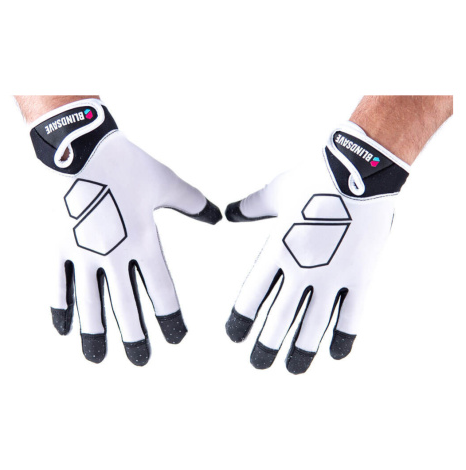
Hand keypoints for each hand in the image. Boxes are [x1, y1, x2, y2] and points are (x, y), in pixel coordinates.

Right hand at [29, 99, 221, 364]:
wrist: (84, 147)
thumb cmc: (129, 164)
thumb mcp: (168, 184)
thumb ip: (195, 204)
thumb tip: (219, 216)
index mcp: (145, 241)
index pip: (162, 291)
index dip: (170, 318)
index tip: (177, 338)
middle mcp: (114, 254)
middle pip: (126, 306)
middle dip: (134, 336)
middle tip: (140, 360)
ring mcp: (83, 253)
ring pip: (89, 303)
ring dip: (94, 333)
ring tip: (97, 358)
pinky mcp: (60, 245)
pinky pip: (58, 283)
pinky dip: (59, 307)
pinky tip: (62, 330)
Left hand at [225, 122, 409, 373]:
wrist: (359, 168)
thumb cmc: (313, 177)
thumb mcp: (274, 192)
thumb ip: (247, 207)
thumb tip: (225, 213)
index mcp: (277, 249)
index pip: (251, 296)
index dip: (240, 321)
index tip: (234, 337)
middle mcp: (302, 268)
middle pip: (279, 319)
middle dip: (266, 346)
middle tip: (258, 364)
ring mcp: (333, 275)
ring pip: (314, 325)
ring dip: (301, 351)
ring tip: (292, 369)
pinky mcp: (362, 276)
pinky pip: (352, 317)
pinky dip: (344, 339)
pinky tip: (336, 354)